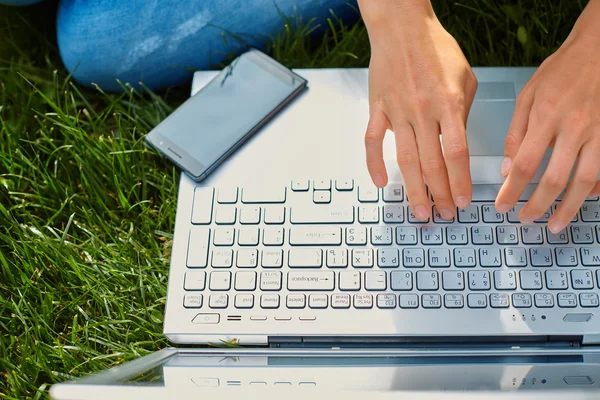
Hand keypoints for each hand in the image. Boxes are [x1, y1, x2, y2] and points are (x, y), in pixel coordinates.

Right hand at [358, 0, 477, 219]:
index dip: (460, 181)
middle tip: (445, 214)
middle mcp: (422, 111)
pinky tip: (380, 182)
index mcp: (448, 103)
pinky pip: (372, 142)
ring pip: (405, 160)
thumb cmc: (435, 48)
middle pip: (432, 163)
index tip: (464, 200)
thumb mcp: (464, 77)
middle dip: (440, 194)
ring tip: (420, 211)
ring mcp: (397, 111)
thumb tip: (457, 142)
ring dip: (413, 189)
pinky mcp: (377, 109)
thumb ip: (462, 111)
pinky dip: (374, 164)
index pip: (456, 153)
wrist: (402, 27)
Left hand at [495, 0, 599, 232]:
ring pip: (585, 182)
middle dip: (538, 206)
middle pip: (555, 180)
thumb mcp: (527, 96)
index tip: (503, 206)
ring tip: (555, 224)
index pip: (526, 165)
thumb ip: (516, 133)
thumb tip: (508, 169)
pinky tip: (584, 199)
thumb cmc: (560, 72)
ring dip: (568, 208)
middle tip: (525, 219)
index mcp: (546, 118)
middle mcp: (575, 128)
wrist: (598, 50)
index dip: (513, 191)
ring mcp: (599, 133)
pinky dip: (595, 188)